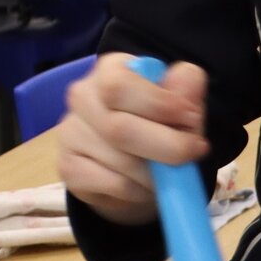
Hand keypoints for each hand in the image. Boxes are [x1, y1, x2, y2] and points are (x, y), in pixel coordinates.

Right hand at [57, 53, 209, 225]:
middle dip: (167, 147)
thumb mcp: (180, 103)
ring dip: (156, 174)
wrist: (132, 165)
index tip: (192, 120)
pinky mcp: (69, 168)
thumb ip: (186, 89)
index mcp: (109, 70)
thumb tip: (188, 81)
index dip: (159, 105)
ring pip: (120, 162)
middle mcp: (82, 96)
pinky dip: (140, 190)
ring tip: (169, 172)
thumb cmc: (158, 124)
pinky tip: (145, 184)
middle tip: (192, 154)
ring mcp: (70, 133)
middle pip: (119, 129)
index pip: (119, 87)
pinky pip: (113, 184)